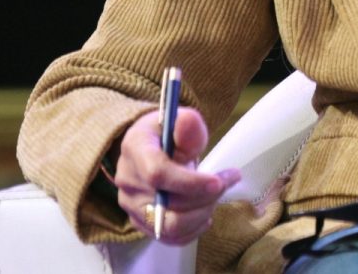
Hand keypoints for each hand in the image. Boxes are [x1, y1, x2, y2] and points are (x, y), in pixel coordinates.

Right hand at [114, 106, 240, 244]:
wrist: (150, 147)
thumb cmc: (168, 133)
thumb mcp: (178, 119)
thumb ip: (187, 123)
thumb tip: (190, 124)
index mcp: (135, 149)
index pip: (157, 174)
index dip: (190, 182)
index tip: (219, 181)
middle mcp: (128, 181)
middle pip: (166, 205)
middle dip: (205, 198)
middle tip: (229, 181)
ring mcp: (131, 205)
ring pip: (168, 226)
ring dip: (201, 214)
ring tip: (217, 195)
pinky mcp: (140, 222)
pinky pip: (167, 237)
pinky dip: (192, 231)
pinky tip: (205, 214)